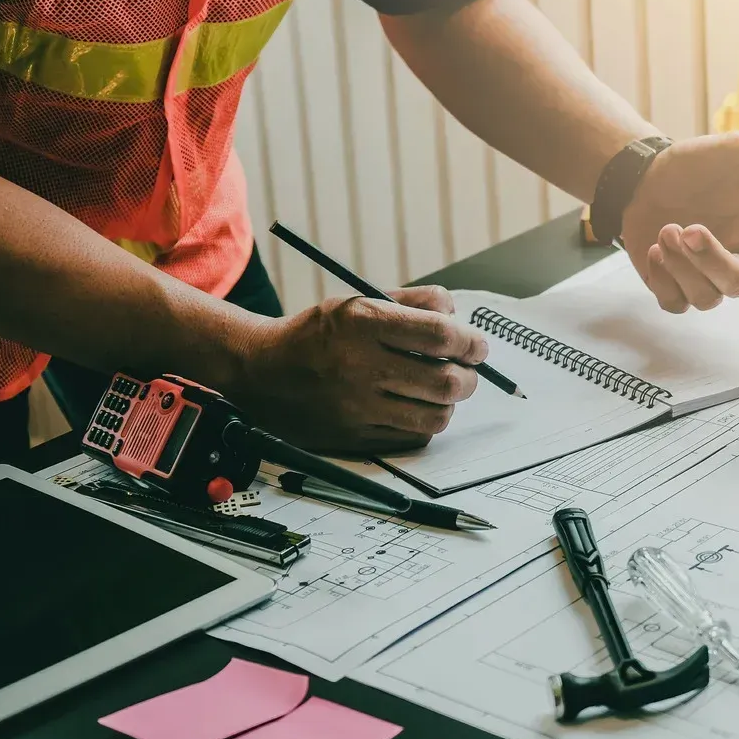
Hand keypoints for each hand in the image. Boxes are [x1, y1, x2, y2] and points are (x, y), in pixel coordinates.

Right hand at [229, 286, 488, 454]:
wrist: (262, 371)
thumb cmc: (320, 333)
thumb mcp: (359, 301)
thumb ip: (414, 302)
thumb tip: (458, 314)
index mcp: (363, 322)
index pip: (440, 335)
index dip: (471, 342)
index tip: (477, 346)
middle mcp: (361, 366)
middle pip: (446, 382)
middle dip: (468, 377)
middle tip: (465, 372)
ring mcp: (357, 407)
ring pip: (435, 416)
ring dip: (448, 404)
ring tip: (439, 391)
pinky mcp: (354, 438)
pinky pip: (412, 438)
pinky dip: (423, 423)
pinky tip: (413, 408)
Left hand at [622, 130, 738, 327]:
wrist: (647, 177)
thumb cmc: (697, 167)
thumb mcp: (735, 152)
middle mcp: (736, 261)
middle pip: (736, 284)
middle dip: (711, 260)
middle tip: (689, 229)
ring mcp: (704, 278)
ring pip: (704, 298)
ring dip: (683, 267)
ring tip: (666, 230)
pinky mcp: (674, 287)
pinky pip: (674, 303)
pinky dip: (663, 281)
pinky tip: (654, 251)